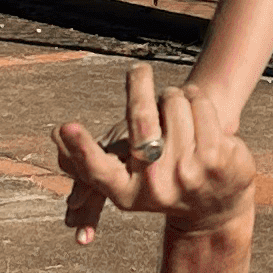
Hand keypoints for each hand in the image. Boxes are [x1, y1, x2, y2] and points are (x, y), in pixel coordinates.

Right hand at [54, 64, 254, 247]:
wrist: (219, 202)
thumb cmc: (161, 176)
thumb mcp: (127, 173)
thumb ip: (93, 158)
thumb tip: (53, 135)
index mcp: (125, 193)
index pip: (96, 169)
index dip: (79, 148)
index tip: (63, 128)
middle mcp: (156, 188)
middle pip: (140, 120)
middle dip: (138, 87)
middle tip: (138, 70)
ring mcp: (189, 175)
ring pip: (173, 104)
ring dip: (173, 95)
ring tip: (176, 103)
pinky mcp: (218, 160)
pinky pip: (200, 106)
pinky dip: (197, 97)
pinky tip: (198, 105)